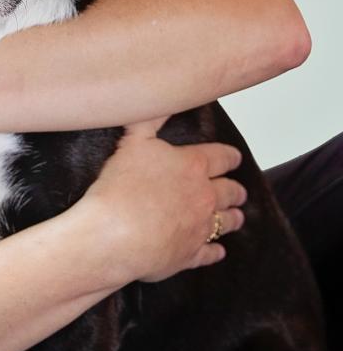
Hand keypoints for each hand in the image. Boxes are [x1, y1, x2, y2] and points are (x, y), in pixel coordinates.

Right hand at [82, 115, 246, 283]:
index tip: (232, 158)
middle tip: (236, 190)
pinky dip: (216, 251)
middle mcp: (204, 196)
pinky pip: (211, 253)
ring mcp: (201, 227)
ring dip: (233, 218)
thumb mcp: (133, 141)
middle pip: (231, 191)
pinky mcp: (191, 254)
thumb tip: (166, 97)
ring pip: (228, 222)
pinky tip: (217, 250)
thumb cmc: (121, 186)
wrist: (114, 234)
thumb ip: (152, 118)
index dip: (229, 157)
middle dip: (235, 189)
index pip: (222, 157)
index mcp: (193, 166)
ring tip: (235, 216)